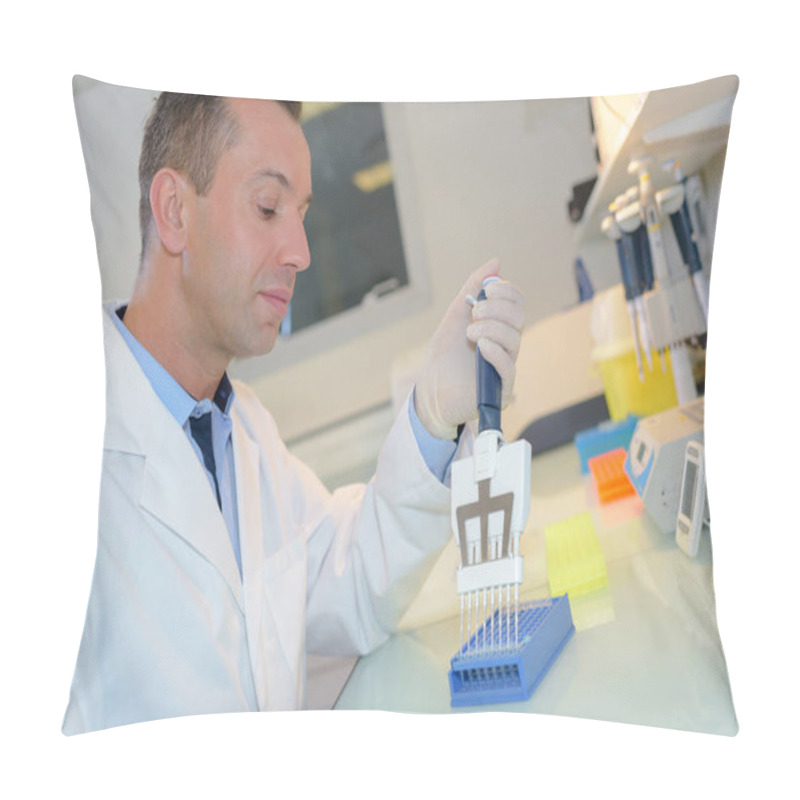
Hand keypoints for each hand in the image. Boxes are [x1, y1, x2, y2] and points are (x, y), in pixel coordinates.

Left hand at [414, 258, 524, 439]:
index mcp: (499, 327)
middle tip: (474, 313)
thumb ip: (473, 289)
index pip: (517, 303)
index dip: (507, 291)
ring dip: (490, 329)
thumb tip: (496, 262)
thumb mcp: (455, 316)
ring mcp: (505, 367)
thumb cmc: (443, 357)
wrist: (430, 391)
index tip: (489, 289)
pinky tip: (481, 346)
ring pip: (514, 339)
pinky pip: (509, 367)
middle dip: (496, 309)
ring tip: (470, 334)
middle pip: (518, 318)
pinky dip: (496, 352)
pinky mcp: (501, 390)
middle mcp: (507, 346)